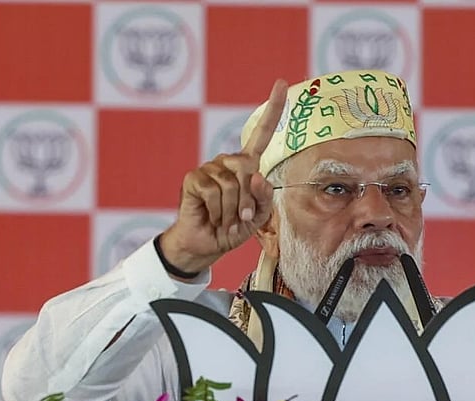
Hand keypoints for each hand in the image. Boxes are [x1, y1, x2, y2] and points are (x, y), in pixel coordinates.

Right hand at [159, 79, 288, 276]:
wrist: (208, 243)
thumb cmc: (235, 227)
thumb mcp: (259, 215)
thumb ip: (264, 196)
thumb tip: (254, 174)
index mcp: (247, 165)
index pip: (261, 133)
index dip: (273, 109)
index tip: (281, 82)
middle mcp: (228, 162)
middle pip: (247, 168)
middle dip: (248, 199)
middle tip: (241, 216)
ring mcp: (209, 167)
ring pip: (231, 185)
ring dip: (232, 210)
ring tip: (225, 219)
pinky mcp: (193, 178)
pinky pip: (213, 192)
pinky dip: (218, 211)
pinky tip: (212, 216)